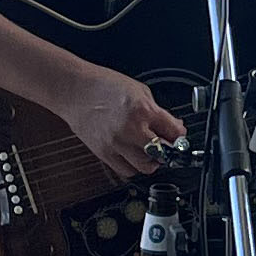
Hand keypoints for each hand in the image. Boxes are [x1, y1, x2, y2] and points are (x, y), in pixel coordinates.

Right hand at [63, 66, 183, 180]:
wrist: (75, 90)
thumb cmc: (104, 85)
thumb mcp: (140, 91)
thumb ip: (157, 111)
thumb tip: (171, 126)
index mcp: (143, 110)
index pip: (174, 133)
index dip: (180, 136)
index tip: (178, 136)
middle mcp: (131, 129)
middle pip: (162, 154)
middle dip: (167, 151)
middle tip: (165, 146)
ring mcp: (116, 143)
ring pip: (144, 166)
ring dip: (151, 161)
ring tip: (148, 151)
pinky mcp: (104, 153)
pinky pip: (125, 170)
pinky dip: (132, 166)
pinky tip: (132, 155)